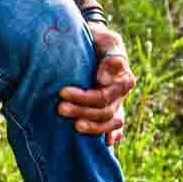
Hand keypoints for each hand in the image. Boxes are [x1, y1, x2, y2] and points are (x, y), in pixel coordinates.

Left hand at [57, 22, 135, 146]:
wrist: (91, 38)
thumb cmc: (96, 37)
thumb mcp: (105, 39)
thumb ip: (110, 54)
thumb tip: (105, 78)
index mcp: (122, 78)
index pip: (104, 96)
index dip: (84, 98)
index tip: (62, 92)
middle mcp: (121, 94)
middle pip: (105, 111)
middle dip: (82, 112)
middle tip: (60, 109)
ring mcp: (117, 103)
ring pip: (110, 122)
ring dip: (94, 128)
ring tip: (74, 127)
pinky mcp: (110, 107)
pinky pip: (116, 126)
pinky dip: (113, 136)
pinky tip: (105, 144)